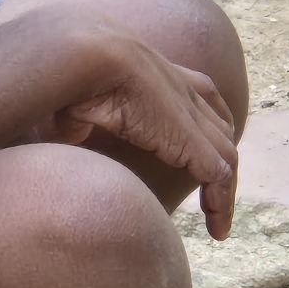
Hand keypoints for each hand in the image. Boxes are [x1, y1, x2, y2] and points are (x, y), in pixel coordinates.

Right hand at [51, 29, 237, 239]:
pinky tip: (215, 228)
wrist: (83, 59)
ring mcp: (190, 114)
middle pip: (219, 127)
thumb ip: (76, 119)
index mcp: (156, 73)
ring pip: (225, 156)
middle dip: (221, 159)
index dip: (203, 124)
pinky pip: (217, 175)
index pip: (199, 95)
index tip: (198, 151)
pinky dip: (220, 203)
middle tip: (212, 196)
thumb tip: (63, 136)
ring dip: (223, 194)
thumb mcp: (74, 101)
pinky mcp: (190, 138)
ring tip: (217, 226)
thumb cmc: (67, 75)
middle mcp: (182, 89)